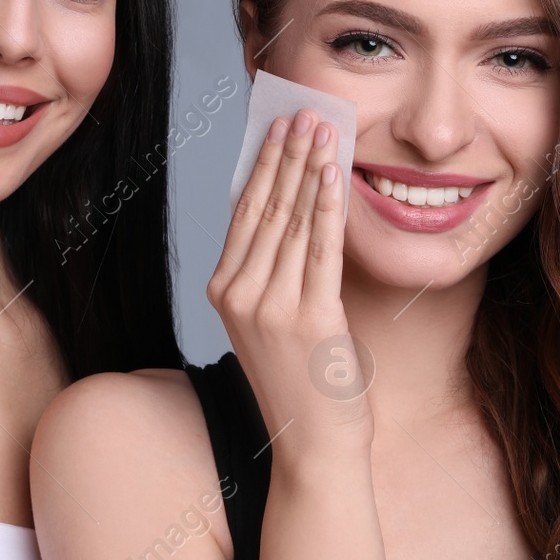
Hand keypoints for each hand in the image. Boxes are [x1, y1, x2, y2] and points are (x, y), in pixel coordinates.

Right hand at [206, 109, 371, 461]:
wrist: (314, 446)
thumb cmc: (301, 382)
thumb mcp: (273, 321)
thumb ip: (275, 269)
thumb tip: (292, 206)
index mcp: (224, 293)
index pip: (244, 213)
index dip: (263, 165)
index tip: (278, 127)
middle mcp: (239, 296)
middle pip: (266, 210)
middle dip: (288, 155)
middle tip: (303, 113)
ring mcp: (271, 309)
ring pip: (294, 222)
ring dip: (310, 170)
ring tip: (323, 130)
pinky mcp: (309, 320)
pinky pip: (322, 250)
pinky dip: (329, 207)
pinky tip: (335, 175)